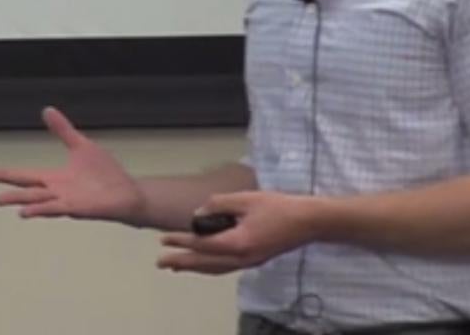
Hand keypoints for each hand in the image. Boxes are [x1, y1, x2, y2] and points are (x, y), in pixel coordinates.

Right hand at [0, 107, 145, 223]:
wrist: (126, 191)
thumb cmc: (105, 173)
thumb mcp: (80, 146)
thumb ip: (63, 130)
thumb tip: (47, 110)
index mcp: (54, 177)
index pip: (24, 176)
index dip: (5, 174)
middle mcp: (56, 191)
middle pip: (27, 191)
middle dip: (10, 192)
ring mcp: (66, 201)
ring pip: (38, 202)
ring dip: (22, 202)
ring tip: (2, 201)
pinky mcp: (78, 208)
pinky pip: (56, 208)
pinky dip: (41, 208)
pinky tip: (27, 211)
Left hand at [157, 191, 320, 274]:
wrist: (309, 222)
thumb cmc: (279, 207)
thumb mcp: (246, 199)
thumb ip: (219, 205)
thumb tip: (198, 214)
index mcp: (238, 243)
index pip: (202, 244)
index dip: (182, 241)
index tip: (164, 239)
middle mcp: (241, 258)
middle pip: (205, 263)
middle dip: (182, 262)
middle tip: (161, 263)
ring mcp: (249, 262)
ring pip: (215, 269)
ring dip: (194, 268)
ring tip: (176, 267)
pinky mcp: (255, 260)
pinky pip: (225, 268)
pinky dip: (209, 267)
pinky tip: (205, 263)